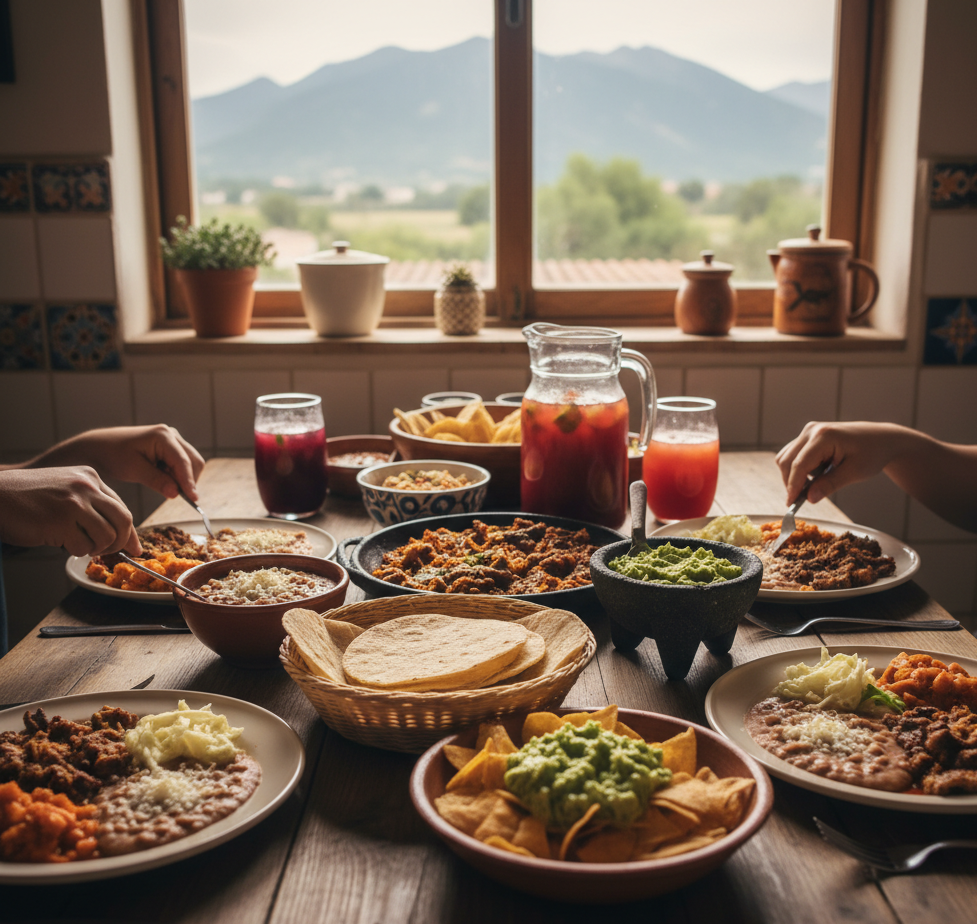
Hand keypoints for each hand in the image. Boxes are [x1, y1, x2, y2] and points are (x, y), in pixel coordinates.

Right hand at [0, 467, 140, 556]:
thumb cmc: (27, 498)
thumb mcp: (65, 490)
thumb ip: (91, 504)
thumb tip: (121, 533)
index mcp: (90, 477)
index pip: (121, 506)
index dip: (129, 531)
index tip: (133, 548)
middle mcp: (86, 487)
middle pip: (123, 520)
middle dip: (120, 542)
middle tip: (106, 551)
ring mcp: (74, 503)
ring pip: (107, 536)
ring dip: (96, 548)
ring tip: (78, 545)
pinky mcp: (60, 522)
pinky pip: (83, 547)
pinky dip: (76, 551)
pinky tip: (62, 543)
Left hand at [28, 425, 205, 500]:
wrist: (99, 448)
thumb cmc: (113, 456)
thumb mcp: (133, 470)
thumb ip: (157, 481)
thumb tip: (176, 493)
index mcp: (163, 436)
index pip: (183, 462)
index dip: (189, 482)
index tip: (193, 500)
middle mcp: (172, 434)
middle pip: (193, 461)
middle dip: (187, 480)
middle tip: (172, 495)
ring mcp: (172, 439)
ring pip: (190, 463)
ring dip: (181, 478)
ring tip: (160, 483)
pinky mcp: (170, 446)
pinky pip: (182, 463)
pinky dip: (176, 475)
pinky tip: (159, 477)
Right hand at [775, 421, 907, 504]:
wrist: (883, 439)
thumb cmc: (873, 453)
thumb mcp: (854, 472)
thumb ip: (830, 484)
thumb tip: (809, 498)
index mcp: (823, 436)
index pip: (799, 464)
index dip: (793, 486)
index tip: (791, 504)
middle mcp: (811, 430)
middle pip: (786, 460)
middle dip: (791, 482)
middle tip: (801, 500)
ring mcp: (809, 431)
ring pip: (786, 457)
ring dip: (794, 475)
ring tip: (814, 486)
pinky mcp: (809, 436)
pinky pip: (793, 454)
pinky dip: (799, 468)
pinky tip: (816, 475)